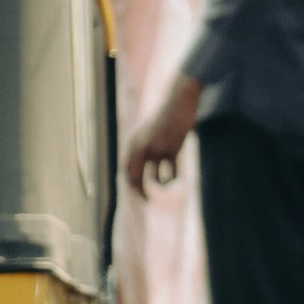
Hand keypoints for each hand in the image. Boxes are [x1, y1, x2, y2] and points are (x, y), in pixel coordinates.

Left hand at [123, 73, 201, 194]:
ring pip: (156, 179)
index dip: (130, 185)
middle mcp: (140, 147)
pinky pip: (172, 173)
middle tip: (146, 201)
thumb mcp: (146, 131)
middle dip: (140, 193)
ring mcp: (156, 148)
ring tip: (167, 181)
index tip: (137, 193)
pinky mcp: (172, 149)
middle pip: (136, 178)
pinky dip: (174, 179)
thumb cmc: (163, 118)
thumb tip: (136, 173)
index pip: (126, 170)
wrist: (178, 101)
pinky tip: (176, 177)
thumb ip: (139, 148)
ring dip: (162, 184)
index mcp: (131, 142)